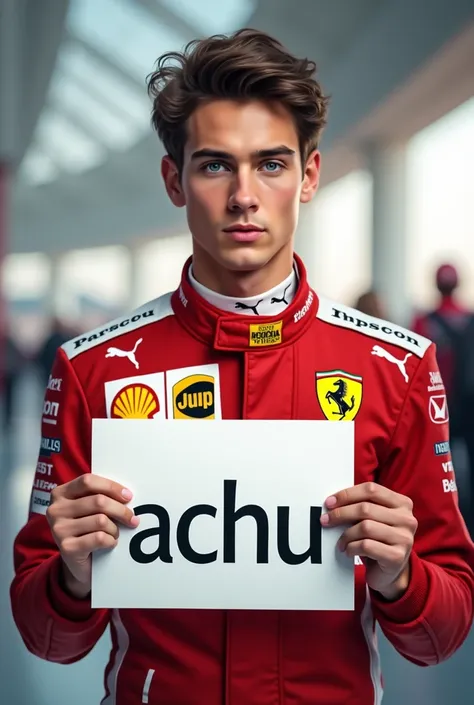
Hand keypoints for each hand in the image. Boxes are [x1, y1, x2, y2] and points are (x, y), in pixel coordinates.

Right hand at [46, 474, 138, 597]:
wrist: (76, 562)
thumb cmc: (86, 528)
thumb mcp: (88, 508)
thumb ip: (100, 496)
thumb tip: (127, 495)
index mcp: (60, 493)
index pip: (88, 481)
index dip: (111, 487)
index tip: (128, 496)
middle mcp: (56, 509)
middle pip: (98, 501)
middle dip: (121, 510)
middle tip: (132, 518)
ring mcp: (59, 529)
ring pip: (101, 520)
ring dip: (115, 528)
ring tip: (115, 533)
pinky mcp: (67, 548)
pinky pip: (99, 538)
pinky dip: (111, 541)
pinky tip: (110, 543)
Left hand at [321, 482, 417, 599]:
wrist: (391, 573)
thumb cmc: (379, 540)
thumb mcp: (375, 519)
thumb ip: (362, 506)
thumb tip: (333, 502)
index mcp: (402, 503)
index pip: (371, 489)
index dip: (347, 494)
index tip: (329, 502)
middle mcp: (407, 519)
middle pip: (365, 508)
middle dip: (340, 514)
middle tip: (325, 520)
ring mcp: (404, 538)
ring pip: (365, 527)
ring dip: (346, 535)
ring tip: (340, 542)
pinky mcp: (397, 557)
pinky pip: (366, 546)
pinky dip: (351, 548)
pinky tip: (348, 551)